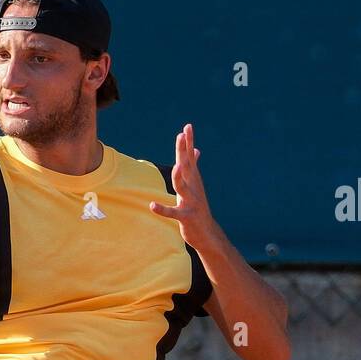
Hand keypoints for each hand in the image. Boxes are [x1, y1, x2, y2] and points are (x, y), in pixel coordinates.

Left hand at [148, 123, 215, 245]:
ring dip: (179, 177)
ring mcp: (191, 202)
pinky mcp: (186, 217)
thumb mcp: (195, 185)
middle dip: (183, 151)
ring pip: (183, 188)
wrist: (207, 233)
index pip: (189, 158)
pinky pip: (173, 213)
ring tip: (175, 166)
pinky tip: (152, 206)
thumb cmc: (197, 207)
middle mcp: (193, 188)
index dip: (188, 143)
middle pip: (187, 167)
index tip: (187, 126)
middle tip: (181, 136)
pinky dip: (163, 209)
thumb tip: (196, 150)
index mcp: (193, 180)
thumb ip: (193, 167)